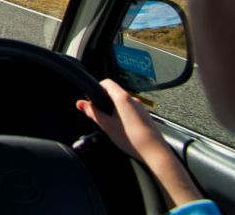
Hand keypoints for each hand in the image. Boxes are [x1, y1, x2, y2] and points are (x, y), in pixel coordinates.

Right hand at [76, 79, 201, 206]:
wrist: (153, 151)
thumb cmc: (130, 138)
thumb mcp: (106, 125)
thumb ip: (92, 113)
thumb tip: (80, 103)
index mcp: (122, 98)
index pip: (106, 83)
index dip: (96, 89)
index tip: (91, 100)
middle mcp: (133, 99)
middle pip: (114, 93)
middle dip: (104, 102)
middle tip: (99, 116)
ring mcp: (141, 107)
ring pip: (122, 103)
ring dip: (114, 110)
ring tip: (111, 125)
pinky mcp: (145, 116)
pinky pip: (131, 110)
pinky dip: (123, 116)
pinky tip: (123, 130)